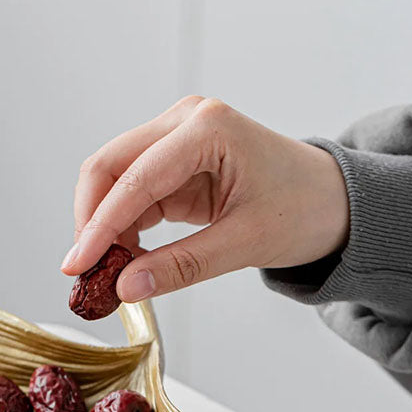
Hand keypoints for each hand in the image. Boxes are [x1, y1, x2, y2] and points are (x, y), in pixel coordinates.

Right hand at [61, 96, 348, 301]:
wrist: (334, 201)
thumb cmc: (305, 209)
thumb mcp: (244, 243)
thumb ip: (181, 266)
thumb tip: (125, 289)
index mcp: (208, 128)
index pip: (135, 179)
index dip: (99, 226)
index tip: (77, 265)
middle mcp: (185, 122)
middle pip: (110, 167)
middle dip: (91, 220)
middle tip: (84, 271)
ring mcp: (177, 138)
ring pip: (114, 180)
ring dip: (103, 225)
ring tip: (105, 271)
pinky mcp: (174, 162)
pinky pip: (132, 193)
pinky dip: (121, 226)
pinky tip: (125, 257)